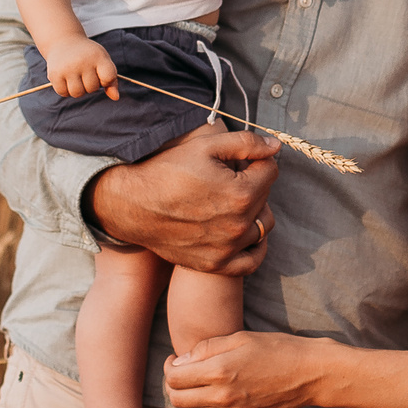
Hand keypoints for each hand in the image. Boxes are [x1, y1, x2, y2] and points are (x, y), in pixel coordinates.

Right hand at [43, 35, 117, 100]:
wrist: (63, 41)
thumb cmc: (87, 55)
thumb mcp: (102, 61)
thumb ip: (111, 79)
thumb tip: (116, 98)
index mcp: (98, 56)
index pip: (108, 78)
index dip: (106, 81)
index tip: (100, 74)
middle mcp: (82, 61)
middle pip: (92, 88)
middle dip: (90, 85)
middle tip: (85, 73)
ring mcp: (67, 68)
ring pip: (77, 93)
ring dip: (78, 89)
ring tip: (76, 78)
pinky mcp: (54, 74)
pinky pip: (63, 93)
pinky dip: (66, 90)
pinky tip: (66, 79)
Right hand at [89, 124, 280, 274]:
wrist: (132, 205)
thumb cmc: (167, 171)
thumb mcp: (205, 146)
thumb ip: (246, 143)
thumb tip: (275, 146)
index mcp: (241, 193)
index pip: (271, 171)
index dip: (257, 161)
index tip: (240, 161)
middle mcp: (238, 225)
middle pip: (267, 198)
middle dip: (255, 184)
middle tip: (231, 179)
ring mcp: (227, 248)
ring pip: (263, 227)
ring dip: (254, 212)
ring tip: (232, 202)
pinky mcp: (215, 264)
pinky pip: (251, 260)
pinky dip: (253, 247)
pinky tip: (242, 232)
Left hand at [164, 331, 323, 407]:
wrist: (308, 373)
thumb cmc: (275, 349)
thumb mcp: (238, 338)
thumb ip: (205, 349)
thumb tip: (181, 363)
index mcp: (219, 371)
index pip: (174, 378)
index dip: (169, 368)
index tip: (175, 361)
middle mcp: (222, 397)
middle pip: (178, 399)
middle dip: (174, 386)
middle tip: (182, 374)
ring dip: (184, 404)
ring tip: (192, 391)